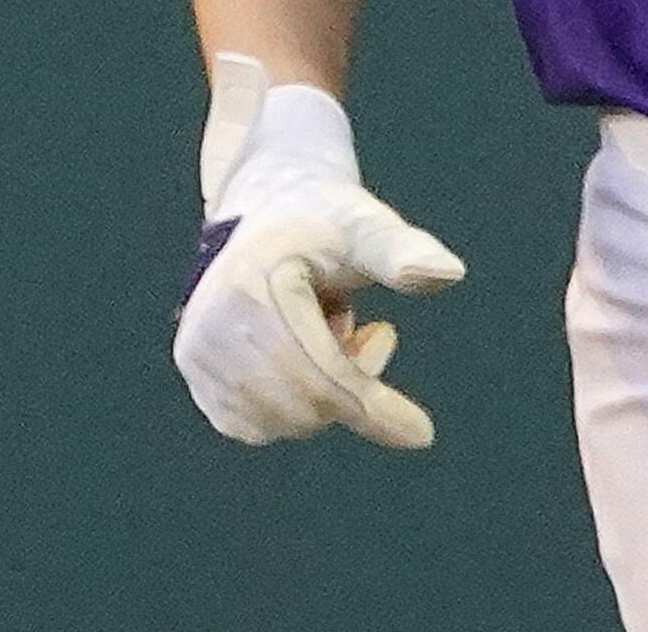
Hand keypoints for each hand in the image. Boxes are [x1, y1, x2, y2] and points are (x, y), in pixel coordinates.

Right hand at [173, 55, 465, 449]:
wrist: (270, 213)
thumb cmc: (327, 221)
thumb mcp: (366, 226)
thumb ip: (403, 252)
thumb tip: (451, 273)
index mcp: (251, 287)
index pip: (322, 374)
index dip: (374, 408)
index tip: (423, 434)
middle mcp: (211, 327)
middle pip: (306, 406)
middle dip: (351, 381)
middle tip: (361, 326)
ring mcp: (196, 357)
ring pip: (284, 423)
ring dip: (322, 390)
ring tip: (323, 329)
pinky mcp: (198, 378)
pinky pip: (259, 425)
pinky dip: (292, 403)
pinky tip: (298, 351)